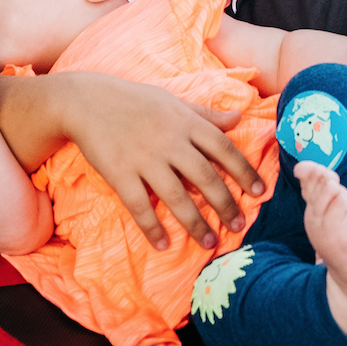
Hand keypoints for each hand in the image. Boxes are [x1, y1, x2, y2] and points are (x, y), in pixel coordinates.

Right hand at [55, 74, 258, 251]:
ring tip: (210, 243)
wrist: (86, 101)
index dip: (244, 171)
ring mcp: (144, 158)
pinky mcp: (120, 173)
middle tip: (239, 226)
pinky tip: (163, 244)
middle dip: (226, 204)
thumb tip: (238, 117)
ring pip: (177, 196)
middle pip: (206, 177)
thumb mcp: (173, 101)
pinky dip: (152, 227)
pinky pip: (139, 206)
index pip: (224, 148)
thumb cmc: (133, 100)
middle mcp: (170, 141)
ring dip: (196, 223)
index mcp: (186, 122)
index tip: (259, 192)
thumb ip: (205, 114)